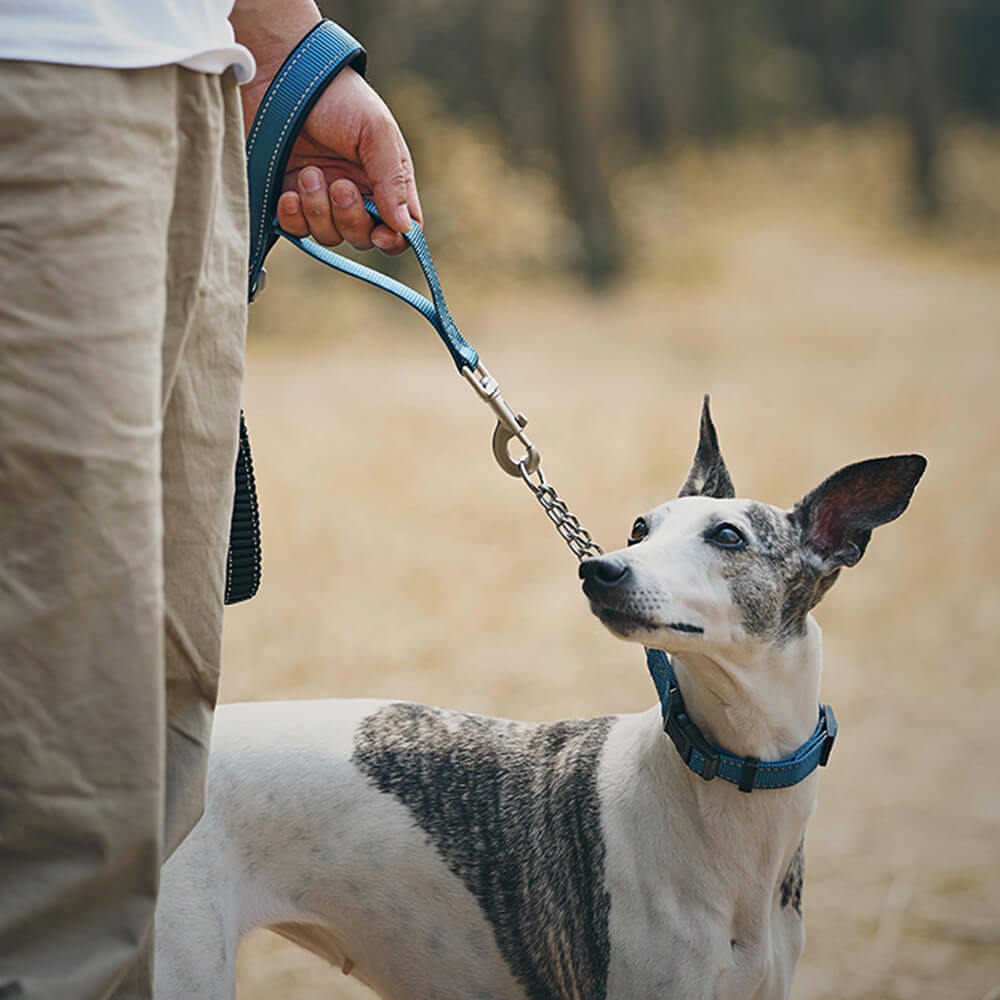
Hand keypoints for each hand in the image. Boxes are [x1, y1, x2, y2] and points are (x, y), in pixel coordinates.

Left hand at [272, 67, 421, 254]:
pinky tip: (289, 192)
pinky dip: (293, 216)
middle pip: (362, 238)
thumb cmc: (337, 96)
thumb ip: (392, 181)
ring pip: (329, 236)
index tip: (380, 234)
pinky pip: (296, 230)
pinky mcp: (289, 199)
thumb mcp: (376, 131)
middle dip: (349, 218)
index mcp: (385, 180)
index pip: (399, 229)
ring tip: (308, 173)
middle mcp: (357, 195)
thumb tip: (405, 228)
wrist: (279, 74)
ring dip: (318, 210)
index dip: (392, 240)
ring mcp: (322, 199)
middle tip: (338, 185)